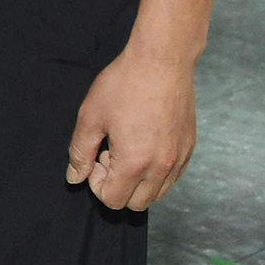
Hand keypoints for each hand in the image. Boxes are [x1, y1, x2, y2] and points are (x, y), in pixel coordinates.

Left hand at [67, 46, 197, 210]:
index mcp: (135, 163)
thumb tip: (75, 177)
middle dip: (118, 186)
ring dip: (138, 182)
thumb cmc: (124, 84)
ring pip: (158, 194)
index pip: (113, 200)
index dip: (97, 183)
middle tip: (110, 153)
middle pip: (137, 203)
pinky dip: (156, 173)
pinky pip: (172, 177)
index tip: (96, 156)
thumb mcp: (91, 116)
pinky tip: (145, 144)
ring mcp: (179, 159)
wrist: (162, 61)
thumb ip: (80, 152)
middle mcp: (161, 168)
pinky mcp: (189, 148)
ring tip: (128, 147)